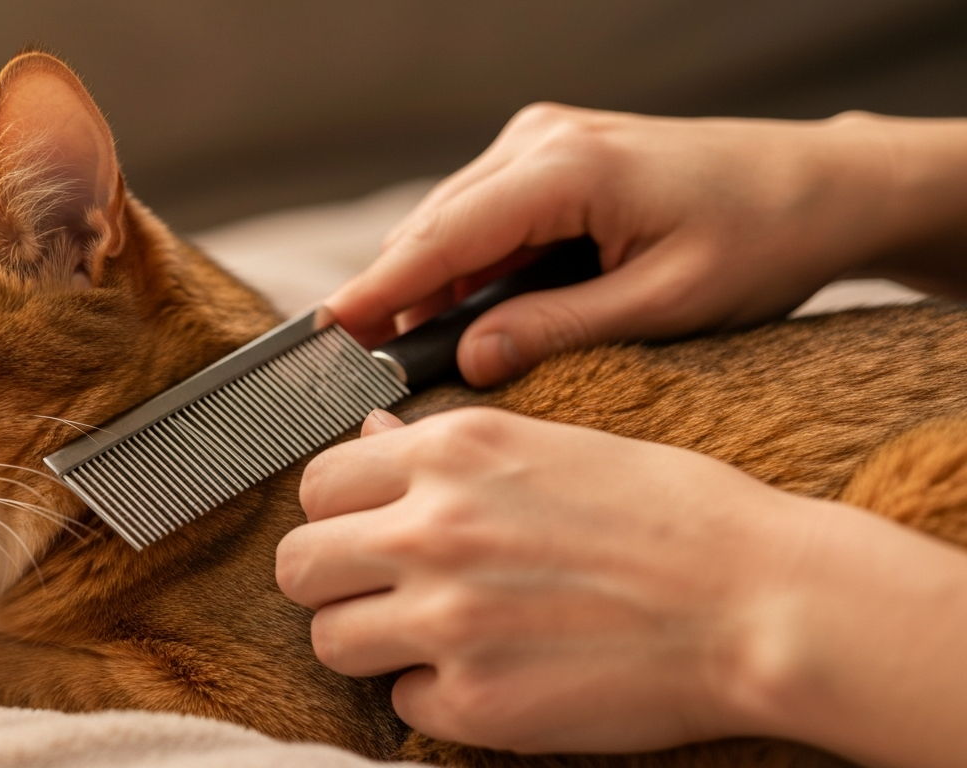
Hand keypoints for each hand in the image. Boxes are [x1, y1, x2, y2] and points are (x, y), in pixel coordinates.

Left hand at [277, 407, 831, 753]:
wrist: (757, 599)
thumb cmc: (672, 513)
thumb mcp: (551, 442)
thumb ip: (443, 448)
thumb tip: (370, 438)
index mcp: (451, 452)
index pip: (317, 483)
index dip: (338, 512)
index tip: (365, 529)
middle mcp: (431, 529)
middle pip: (297, 564)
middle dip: (332, 579)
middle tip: (384, 590)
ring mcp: (446, 619)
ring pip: (329, 640)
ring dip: (371, 641)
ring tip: (438, 635)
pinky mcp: (475, 702)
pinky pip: (400, 704)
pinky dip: (435, 695)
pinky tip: (495, 672)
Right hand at [326, 106, 966, 385]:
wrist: (820, 185)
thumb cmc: (762, 239)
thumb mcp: (663, 302)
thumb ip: (557, 329)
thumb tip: (471, 361)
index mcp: (566, 170)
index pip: (441, 239)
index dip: (377, 291)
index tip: (327, 337)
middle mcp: (541, 140)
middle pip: (433, 228)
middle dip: (395, 295)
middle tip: (366, 369)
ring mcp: (544, 140)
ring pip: (452, 221)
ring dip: (431, 283)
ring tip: (418, 354)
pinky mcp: (552, 154)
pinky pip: (484, 214)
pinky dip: (466, 264)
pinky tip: (471, 312)